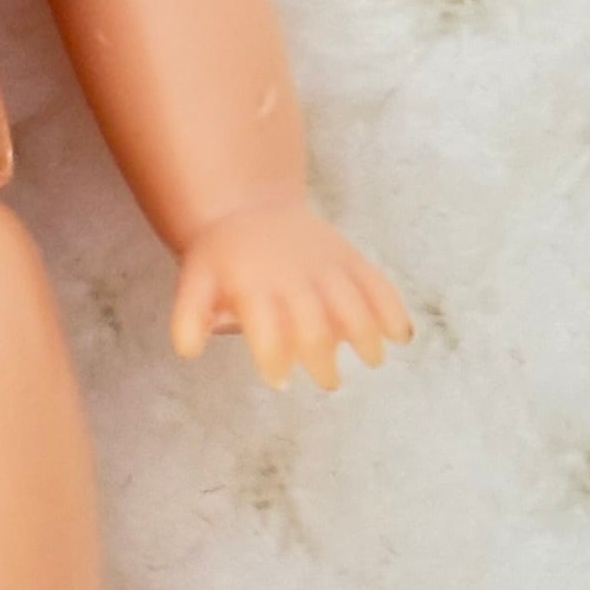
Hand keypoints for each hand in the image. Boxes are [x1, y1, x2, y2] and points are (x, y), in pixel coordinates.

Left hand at [170, 194, 410, 392]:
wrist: (248, 207)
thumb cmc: (222, 259)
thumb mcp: (195, 282)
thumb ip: (189, 318)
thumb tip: (188, 352)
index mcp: (253, 285)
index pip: (267, 329)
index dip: (274, 358)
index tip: (279, 381)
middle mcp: (292, 275)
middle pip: (315, 324)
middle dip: (324, 359)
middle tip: (328, 382)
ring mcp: (325, 264)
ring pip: (352, 302)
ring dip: (367, 334)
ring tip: (371, 359)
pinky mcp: (349, 257)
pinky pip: (375, 282)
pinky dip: (391, 308)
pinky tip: (401, 336)